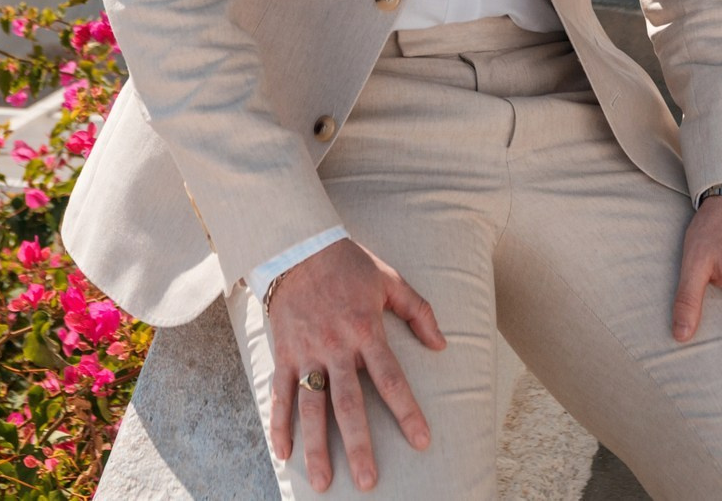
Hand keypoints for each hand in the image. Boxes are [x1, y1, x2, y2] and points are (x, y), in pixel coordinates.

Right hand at [265, 239, 447, 492]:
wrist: (296, 245)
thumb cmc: (347, 263)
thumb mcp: (390, 280)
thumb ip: (418, 312)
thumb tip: (441, 344)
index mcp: (365, 330)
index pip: (390, 378)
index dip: (406, 412)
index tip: (421, 441)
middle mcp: (335, 347)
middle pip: (348, 404)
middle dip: (359, 445)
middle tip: (369, 480)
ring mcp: (306, 352)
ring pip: (311, 407)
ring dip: (317, 446)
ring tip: (324, 482)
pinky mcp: (283, 353)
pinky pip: (280, 394)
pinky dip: (279, 424)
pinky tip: (283, 453)